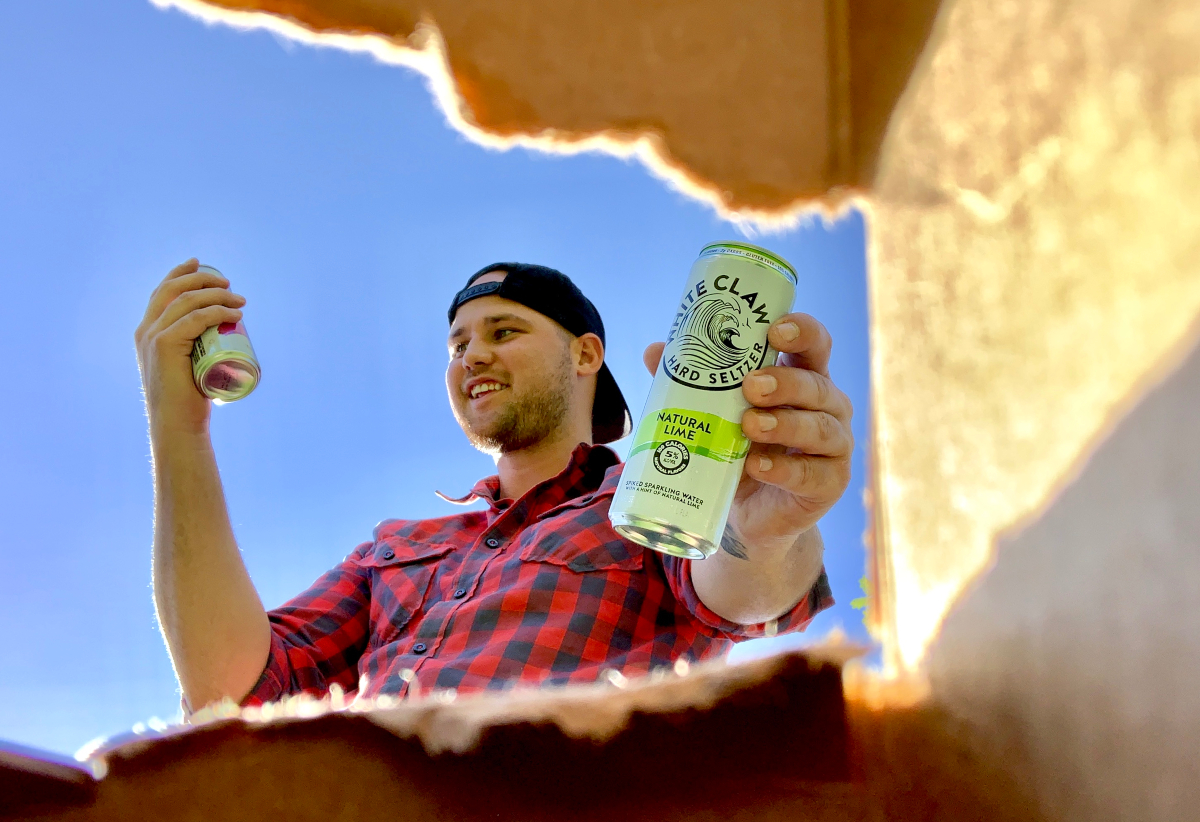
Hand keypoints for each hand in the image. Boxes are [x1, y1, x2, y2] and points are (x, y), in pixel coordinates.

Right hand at [135, 259, 245, 435]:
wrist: (177, 424)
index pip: (162, 293)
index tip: (200, 264)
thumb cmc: (187, 400)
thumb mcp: (187, 367)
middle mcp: (146, 330)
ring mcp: (153, 337)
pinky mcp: (165, 346)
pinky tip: (234, 312)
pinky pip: (195, 319)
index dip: (179, 273)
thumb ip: (193, 352)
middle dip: (202, 279)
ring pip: (187, 301)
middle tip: (228, 284)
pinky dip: (217, 311)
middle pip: (173, 289)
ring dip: (216, 295)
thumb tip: (221, 339)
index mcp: (147, 332)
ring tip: (239, 300)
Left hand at [642, 313, 852, 554]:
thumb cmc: (738, 448)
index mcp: (804, 377)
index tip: (774, 330)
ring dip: (784, 424)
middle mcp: (827, 406)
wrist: (749, 512)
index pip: (814, 345)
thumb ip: (692, 382)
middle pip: (816, 385)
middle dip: (785, 382)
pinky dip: (783, 469)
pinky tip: (757, 466)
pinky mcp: (830, 483)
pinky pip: (812, 474)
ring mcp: (834, 446)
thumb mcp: (715, 412)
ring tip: (749, 425)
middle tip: (751, 385)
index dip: (801, 331)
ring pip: (818, 428)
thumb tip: (654, 351)